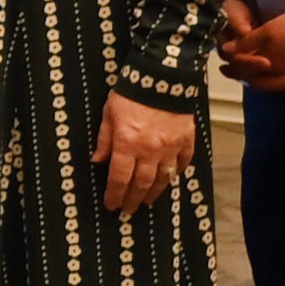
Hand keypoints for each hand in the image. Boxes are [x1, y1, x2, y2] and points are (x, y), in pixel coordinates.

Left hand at [97, 89, 199, 216]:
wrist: (162, 76)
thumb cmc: (130, 93)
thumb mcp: (109, 114)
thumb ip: (104, 140)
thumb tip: (97, 161)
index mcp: (127, 144)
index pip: (119, 178)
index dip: (114, 195)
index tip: (112, 205)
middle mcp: (150, 150)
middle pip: (142, 183)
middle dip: (133, 199)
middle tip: (128, 209)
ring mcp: (171, 146)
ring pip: (164, 178)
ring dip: (155, 192)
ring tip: (147, 200)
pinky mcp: (186, 140)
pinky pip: (183, 162)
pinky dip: (177, 172)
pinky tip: (171, 178)